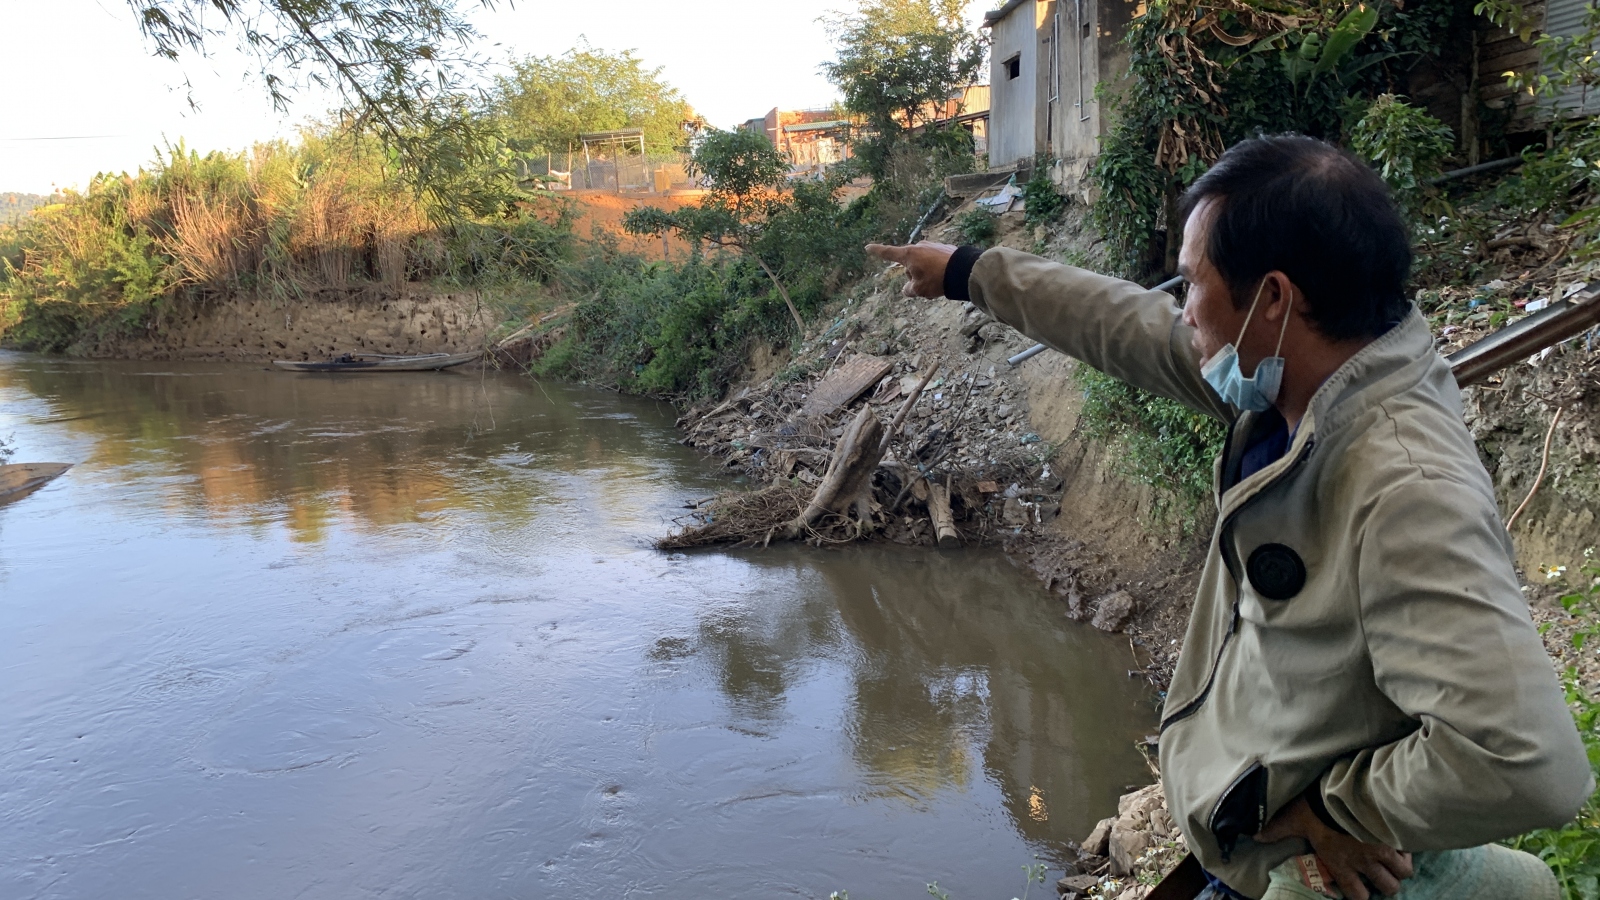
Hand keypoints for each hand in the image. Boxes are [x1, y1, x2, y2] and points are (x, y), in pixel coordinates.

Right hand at [865, 241, 958, 297]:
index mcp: (908, 255)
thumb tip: (908, 288)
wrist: (963, 270)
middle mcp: (919, 247)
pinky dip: (937, 270)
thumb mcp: (919, 290)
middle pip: (909, 265)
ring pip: (923, 264)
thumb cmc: (937, 280)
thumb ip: (909, 290)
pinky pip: (935, 261)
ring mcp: (932, 246)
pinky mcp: (944, 248)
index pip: (888, 253)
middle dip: (914, 276)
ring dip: (926, 274)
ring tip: (938, 283)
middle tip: (926, 286)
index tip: (868, 247)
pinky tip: (946, 276)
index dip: (877, 251)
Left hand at [1256, 797, 1413, 899]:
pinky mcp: (1398, 837)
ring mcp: (1385, 851)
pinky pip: (1411, 853)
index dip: (1361, 893)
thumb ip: (1276, 830)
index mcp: (1342, 863)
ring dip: (1399, 868)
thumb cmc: (1317, 808)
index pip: (1358, 895)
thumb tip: (1253, 835)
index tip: (1361, 885)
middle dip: (1387, 882)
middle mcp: (1366, 863)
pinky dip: (1408, 850)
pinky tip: (1401, 842)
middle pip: (1388, 888)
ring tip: (1393, 858)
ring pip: (1402, 874)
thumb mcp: (1292, 820)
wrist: (1347, 791)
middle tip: (1380, 871)